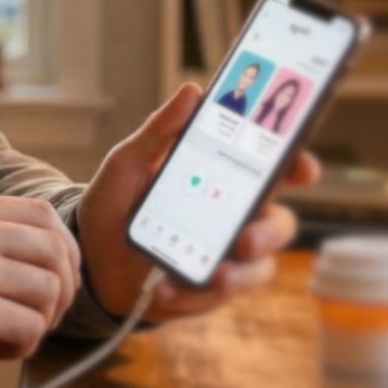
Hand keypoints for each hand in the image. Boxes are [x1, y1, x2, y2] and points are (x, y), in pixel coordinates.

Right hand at [0, 193, 81, 387]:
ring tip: (5, 336)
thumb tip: (62, 252)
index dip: (64, 254)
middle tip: (35, 319)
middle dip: (62, 294)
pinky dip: (21, 347)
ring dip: (39, 324)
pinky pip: (31, 327)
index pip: (44, 216)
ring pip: (49, 291)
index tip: (51, 287)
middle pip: (56, 252)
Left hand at [78, 84, 318, 319]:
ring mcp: (224, 256)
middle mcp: (233, 218)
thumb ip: (159, 131)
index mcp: (224, 181)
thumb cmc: (115, 202)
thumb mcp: (128, 162)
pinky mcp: (206, 289)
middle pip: (278, 223)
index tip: (302, 168)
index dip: (298, 167)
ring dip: (239, 273)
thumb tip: (192, 91)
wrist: (86, 253)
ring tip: (215, 274)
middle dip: (269, 231)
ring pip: (258, 266)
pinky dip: (192, 294)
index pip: (275, 171)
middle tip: (245, 237)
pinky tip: (163, 288)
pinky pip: (216, 296)